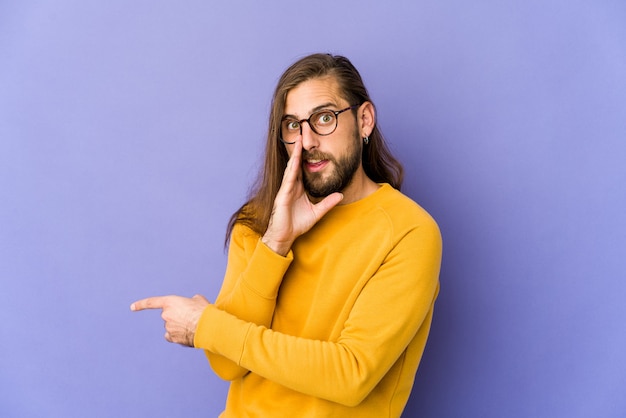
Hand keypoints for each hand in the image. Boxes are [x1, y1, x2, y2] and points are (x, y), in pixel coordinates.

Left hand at [130, 294, 209, 346]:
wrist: (206, 326)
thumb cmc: (203, 311)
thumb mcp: (198, 300)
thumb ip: (190, 300)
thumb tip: (192, 302)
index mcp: (170, 302)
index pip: (151, 302)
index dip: (141, 304)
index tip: (132, 307)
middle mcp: (166, 315)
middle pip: (168, 316)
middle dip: (177, 316)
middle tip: (191, 317)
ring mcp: (167, 327)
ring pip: (171, 327)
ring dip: (179, 326)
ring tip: (193, 325)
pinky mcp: (171, 338)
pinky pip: (172, 337)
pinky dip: (177, 336)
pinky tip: (187, 334)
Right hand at [262, 139, 343, 254]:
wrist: (284, 237)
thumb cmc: (296, 224)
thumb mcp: (317, 212)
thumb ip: (327, 203)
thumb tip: (340, 195)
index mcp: (298, 188)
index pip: (302, 169)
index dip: (305, 156)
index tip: (310, 144)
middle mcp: (291, 186)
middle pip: (295, 164)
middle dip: (298, 150)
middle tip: (302, 134)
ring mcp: (285, 190)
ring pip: (290, 168)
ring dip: (293, 155)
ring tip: (297, 141)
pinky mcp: (282, 195)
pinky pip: (287, 180)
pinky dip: (291, 169)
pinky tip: (293, 160)